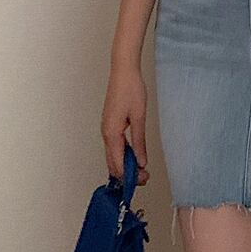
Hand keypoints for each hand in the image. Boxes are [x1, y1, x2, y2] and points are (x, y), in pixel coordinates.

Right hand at [101, 65, 149, 185]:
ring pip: (113, 154)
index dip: (130, 176)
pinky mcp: (110, 124)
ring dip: (126, 164)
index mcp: (111, 133)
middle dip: (127, 173)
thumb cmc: (131, 89)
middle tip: (144, 177)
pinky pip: (114, 145)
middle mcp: (106, 133)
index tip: (143, 179)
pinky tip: (133, 155)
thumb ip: (139, 141)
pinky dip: (123, 154)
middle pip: (113, 162)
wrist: (123, 71)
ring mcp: (106, 128)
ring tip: (141, 169)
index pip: (118, 164)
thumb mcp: (139, 117)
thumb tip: (141, 162)